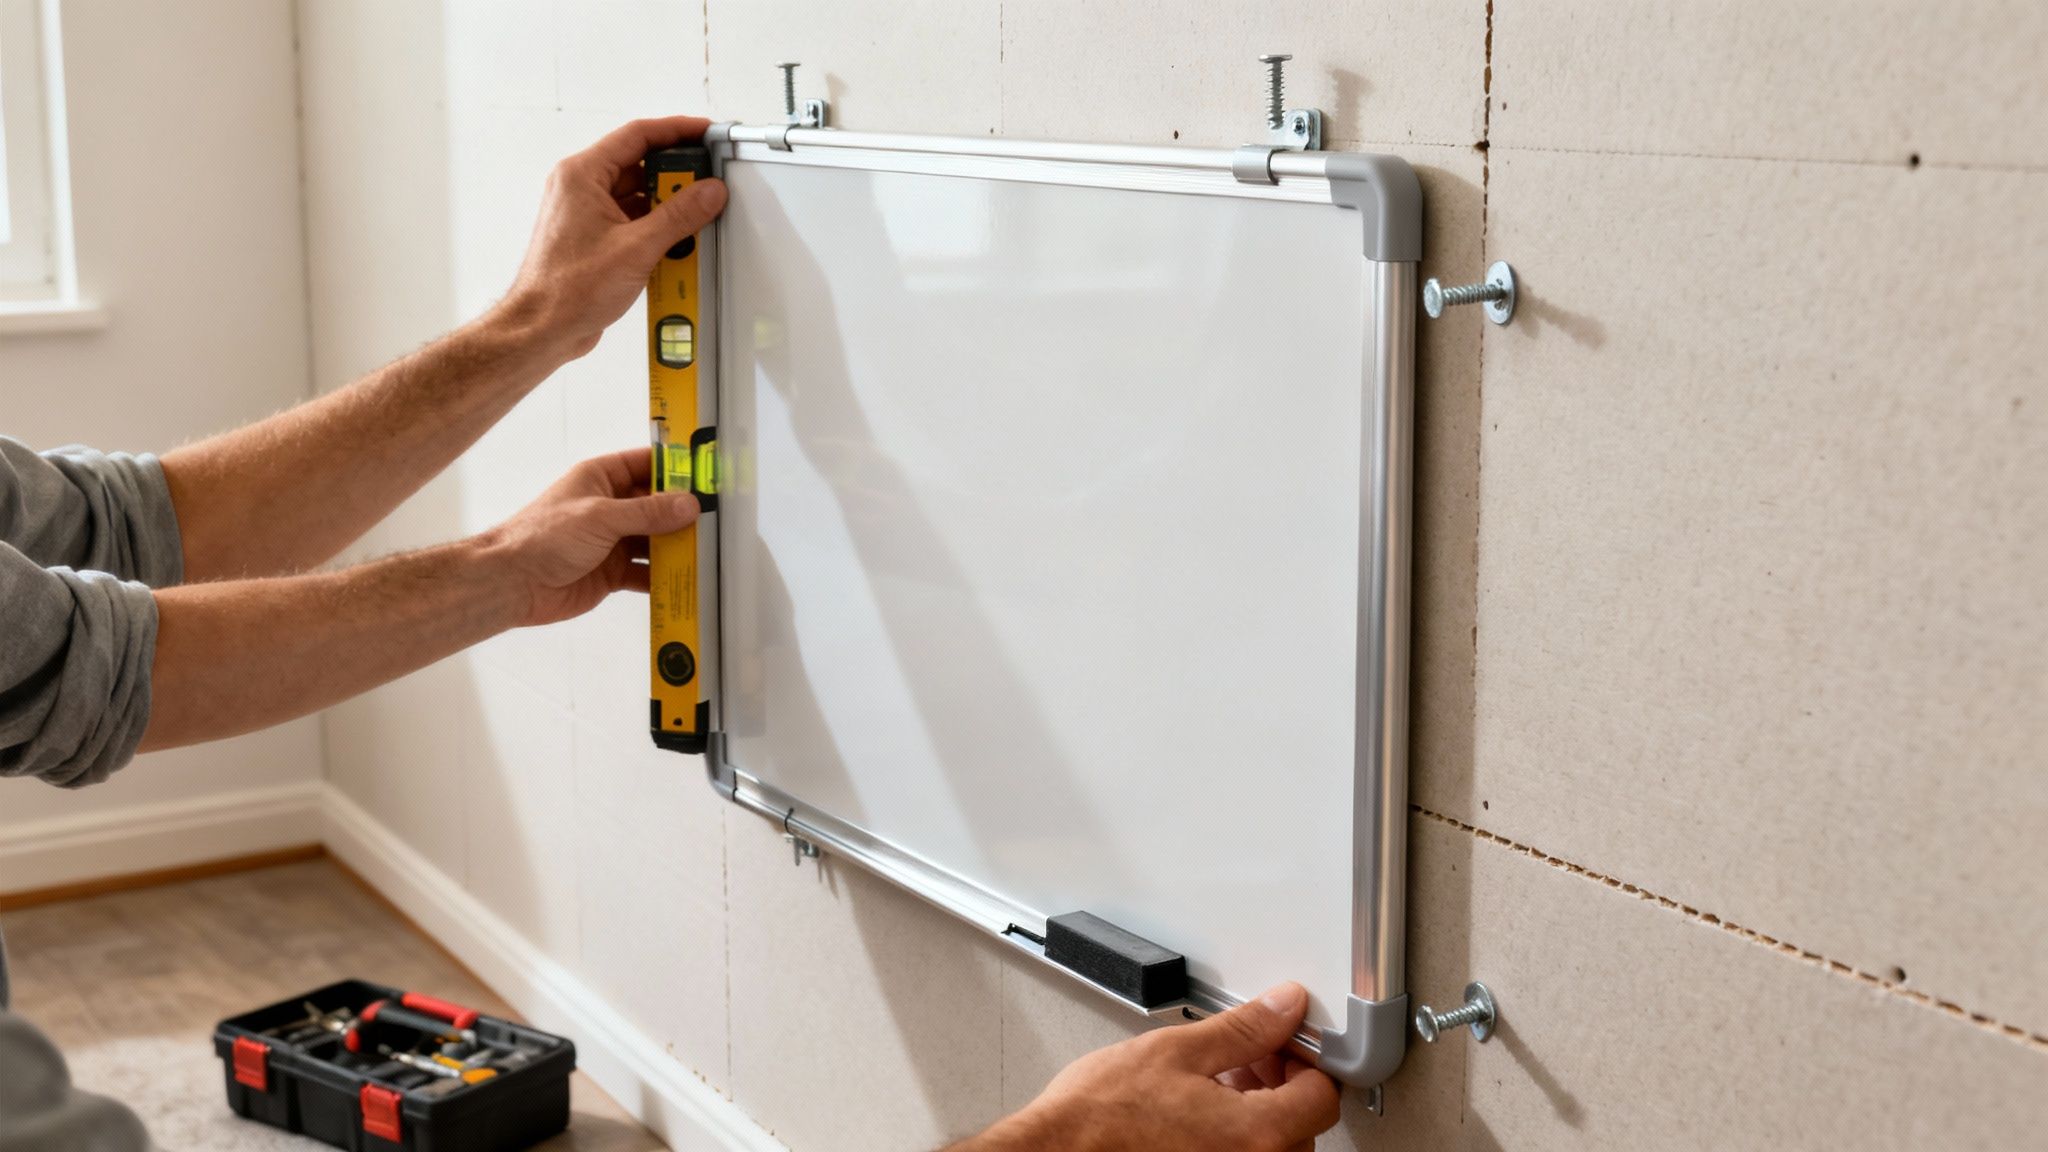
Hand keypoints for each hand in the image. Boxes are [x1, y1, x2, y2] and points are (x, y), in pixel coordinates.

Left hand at [477, 449, 698, 627]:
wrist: (513, 583)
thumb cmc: (545, 537)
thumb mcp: (600, 517)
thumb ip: (647, 512)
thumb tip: (689, 504)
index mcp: (601, 478)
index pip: (647, 465)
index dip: (677, 469)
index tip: (709, 475)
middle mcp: (609, 506)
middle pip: (656, 506)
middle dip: (684, 514)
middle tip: (719, 520)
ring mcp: (612, 540)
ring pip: (654, 540)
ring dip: (677, 547)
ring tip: (710, 551)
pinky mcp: (612, 572)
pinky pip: (646, 572)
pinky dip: (664, 577)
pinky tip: (687, 580)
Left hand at [499, 116, 728, 359]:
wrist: (543, 328)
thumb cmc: (568, 289)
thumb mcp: (637, 248)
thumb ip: (679, 216)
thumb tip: (708, 192)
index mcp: (582, 175)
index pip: (637, 136)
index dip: (676, 131)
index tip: (704, 133)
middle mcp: (580, 188)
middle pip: (638, 164)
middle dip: (676, 174)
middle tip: (707, 181)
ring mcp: (586, 213)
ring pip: (637, 194)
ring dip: (667, 204)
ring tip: (696, 214)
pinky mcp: (594, 238)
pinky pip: (632, 219)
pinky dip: (656, 226)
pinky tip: (677, 240)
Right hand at [962, 983, 1340, 1151]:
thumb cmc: (1099, 1116)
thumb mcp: (1177, 1049)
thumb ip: (1244, 1029)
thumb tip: (1285, 1007)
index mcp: (1256, 1135)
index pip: (1322, 1096)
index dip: (1307, 1058)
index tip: (1286, 1040)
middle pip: (1303, 1125)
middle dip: (1281, 1081)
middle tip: (1249, 1054)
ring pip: (1275, 1145)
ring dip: (1260, 1108)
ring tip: (1219, 1078)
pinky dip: (1236, 1133)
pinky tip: (1204, 1108)